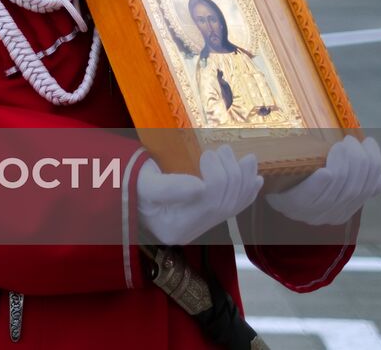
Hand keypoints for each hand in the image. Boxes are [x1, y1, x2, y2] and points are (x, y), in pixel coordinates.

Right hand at [137, 146, 262, 245]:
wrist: (124, 185)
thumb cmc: (130, 181)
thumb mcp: (145, 182)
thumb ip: (170, 187)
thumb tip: (201, 186)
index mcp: (175, 228)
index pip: (208, 204)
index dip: (217, 177)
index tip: (209, 153)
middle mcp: (191, 232)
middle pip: (224, 203)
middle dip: (232, 174)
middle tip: (225, 148)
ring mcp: (199, 226)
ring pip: (233, 205)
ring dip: (243, 180)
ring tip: (246, 158)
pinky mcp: (204, 216)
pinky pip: (233, 207)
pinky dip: (247, 191)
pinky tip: (256, 179)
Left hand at [266, 136, 380, 225]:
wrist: (264, 183)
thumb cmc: (300, 177)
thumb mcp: (330, 179)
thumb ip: (354, 180)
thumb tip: (380, 181)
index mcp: (345, 208)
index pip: (368, 188)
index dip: (374, 164)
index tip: (368, 142)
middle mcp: (331, 215)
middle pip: (354, 188)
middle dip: (358, 162)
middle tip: (349, 141)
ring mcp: (311, 212)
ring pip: (337, 189)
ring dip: (343, 165)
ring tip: (339, 146)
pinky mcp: (291, 206)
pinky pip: (311, 196)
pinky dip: (321, 184)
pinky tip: (325, 171)